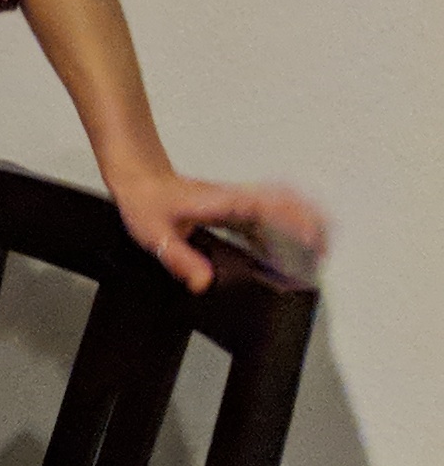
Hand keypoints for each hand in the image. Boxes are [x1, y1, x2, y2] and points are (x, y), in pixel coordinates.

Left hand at [108, 166, 328, 291]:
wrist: (141, 181)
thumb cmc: (148, 203)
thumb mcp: (156, 236)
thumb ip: (180, 259)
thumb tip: (204, 283)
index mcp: (224, 203)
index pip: (269, 209)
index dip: (293, 223)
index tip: (310, 240)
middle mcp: (238, 199)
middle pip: (288, 203)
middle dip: (312, 222)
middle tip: (325, 251)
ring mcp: (241, 202)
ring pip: (286, 206)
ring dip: (307, 222)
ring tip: (321, 251)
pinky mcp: (238, 209)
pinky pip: (271, 217)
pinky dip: (289, 230)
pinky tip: (292, 251)